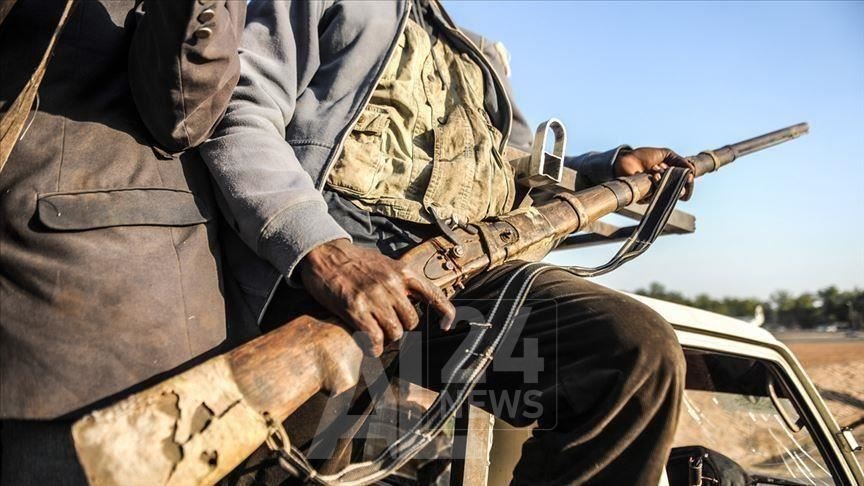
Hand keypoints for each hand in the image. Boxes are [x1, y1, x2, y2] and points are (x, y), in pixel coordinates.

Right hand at [299, 239, 455, 356]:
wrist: (324, 255)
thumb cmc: (353, 261)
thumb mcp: (384, 264)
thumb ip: (399, 280)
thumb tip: (410, 300)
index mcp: (402, 272)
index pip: (433, 294)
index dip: (445, 312)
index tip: (448, 324)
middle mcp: (392, 285)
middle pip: (411, 321)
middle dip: (400, 326)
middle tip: (387, 324)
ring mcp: (374, 297)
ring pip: (394, 332)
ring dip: (386, 337)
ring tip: (376, 333)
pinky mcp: (356, 309)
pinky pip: (374, 339)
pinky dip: (374, 348)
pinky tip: (369, 346)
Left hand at [614, 147, 694, 200]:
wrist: (627, 158)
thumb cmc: (644, 156)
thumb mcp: (665, 154)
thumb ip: (679, 161)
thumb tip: (692, 171)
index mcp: (670, 179)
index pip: (685, 187)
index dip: (689, 184)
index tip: (689, 176)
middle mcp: (663, 188)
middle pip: (679, 194)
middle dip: (679, 183)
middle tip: (673, 173)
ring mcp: (654, 194)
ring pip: (668, 193)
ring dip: (664, 179)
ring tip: (656, 168)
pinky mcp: (643, 197)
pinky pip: (655, 195)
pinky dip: (656, 183)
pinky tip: (651, 174)